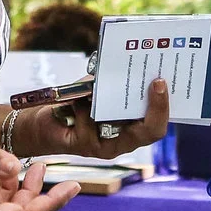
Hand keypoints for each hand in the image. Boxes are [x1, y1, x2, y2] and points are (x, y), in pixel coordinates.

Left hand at [28, 79, 169, 159]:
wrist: (47, 120)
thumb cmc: (78, 101)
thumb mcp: (100, 87)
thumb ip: (116, 81)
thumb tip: (133, 63)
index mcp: (133, 127)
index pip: (157, 125)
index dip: (163, 107)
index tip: (161, 81)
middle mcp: (125, 141)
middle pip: (151, 132)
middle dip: (156, 107)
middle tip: (156, 81)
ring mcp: (107, 147)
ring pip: (121, 129)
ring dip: (108, 102)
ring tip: (96, 89)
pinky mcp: (87, 147)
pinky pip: (91, 123)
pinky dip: (82, 106)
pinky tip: (73, 102)